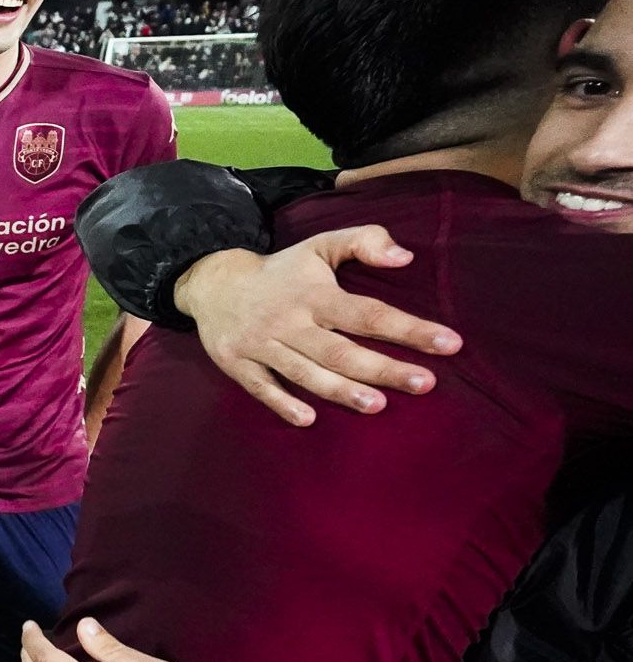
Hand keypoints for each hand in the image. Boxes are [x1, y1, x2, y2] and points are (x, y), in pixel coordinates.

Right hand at [171, 226, 461, 426]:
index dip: (409, 329)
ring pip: (306, 373)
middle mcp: (288, 321)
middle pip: (341, 350)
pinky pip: (262, 387)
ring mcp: (261, 345)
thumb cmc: (281, 271)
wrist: (212, 283)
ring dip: (341, 391)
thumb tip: (405, 257)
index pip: (368, 313)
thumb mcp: (320, 246)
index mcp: (313, 295)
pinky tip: (309, 419)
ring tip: (378, 406)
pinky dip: (283, 403)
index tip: (450, 344)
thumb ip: (364, 242)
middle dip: (384, 368)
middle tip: (425, 383)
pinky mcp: (237, 364)